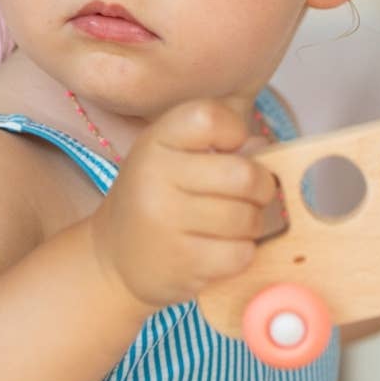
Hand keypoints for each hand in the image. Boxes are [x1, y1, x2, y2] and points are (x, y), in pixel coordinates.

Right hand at [89, 99, 278, 309]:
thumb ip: (222, 145)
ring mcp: (165, 221)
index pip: (210, 118)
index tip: (231, 147)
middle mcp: (155, 176)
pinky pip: (240, 254)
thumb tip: (265, 150)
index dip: (235, 130)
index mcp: (156, 140)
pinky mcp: (180, 262)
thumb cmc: (158, 198)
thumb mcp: (175, 158)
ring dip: (253, 224)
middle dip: (261, 187)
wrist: (114, 257)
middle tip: (253, 195)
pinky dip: (242, 253)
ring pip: (246, 218)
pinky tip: (223, 249)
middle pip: (243, 175)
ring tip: (235, 224)